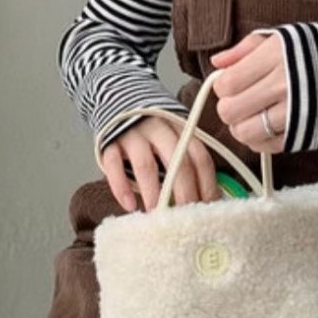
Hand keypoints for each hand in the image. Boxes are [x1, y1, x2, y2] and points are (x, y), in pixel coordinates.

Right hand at [100, 118, 219, 212]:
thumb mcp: (173, 136)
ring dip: (154, 192)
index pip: (200, 156)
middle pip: (177, 162)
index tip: (208, 208)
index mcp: (180, 128)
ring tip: (156, 213)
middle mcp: (159, 128)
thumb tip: (207, 198)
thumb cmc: (152, 130)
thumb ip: (186, 160)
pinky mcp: (109, 142)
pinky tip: (129, 205)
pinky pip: (114, 165)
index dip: (207, 183)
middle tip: (184, 219)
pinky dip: (121, 187)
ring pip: (147, 164)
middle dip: (184, 193)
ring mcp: (133, 134)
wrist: (118, 98)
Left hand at [209, 30, 287, 153]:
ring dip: (242, 126)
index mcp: (276, 56)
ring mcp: (296, 114)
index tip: (232, 82)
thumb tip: (217, 63)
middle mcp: (285, 85)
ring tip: (253, 114)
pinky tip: (268, 125)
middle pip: (230, 111)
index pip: (227, 84)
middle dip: (229, 107)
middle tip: (241, 100)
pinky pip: (266, 147)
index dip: (223, 86)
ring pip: (244, 133)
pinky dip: (260, 139)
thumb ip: (246, 49)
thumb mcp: (285, 36)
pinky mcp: (306, 135)